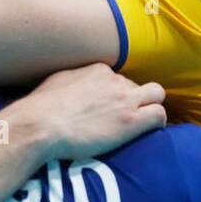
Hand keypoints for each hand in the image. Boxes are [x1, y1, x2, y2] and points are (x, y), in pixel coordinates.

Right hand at [6, 63, 165, 160]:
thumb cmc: (41, 107)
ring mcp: (125, 100)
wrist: (41, 124)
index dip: (114, 94)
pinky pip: (159, 114)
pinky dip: (157, 122)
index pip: (117, 78)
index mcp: (97, 70)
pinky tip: (149, 131)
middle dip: (134, 99)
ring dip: (150, 106)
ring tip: (140, 123)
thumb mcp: (56, 81)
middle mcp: (114, 81)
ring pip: (156, 94)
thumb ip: (73, 79)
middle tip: (122, 117)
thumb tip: (72, 86)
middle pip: (137, 86)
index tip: (107, 108)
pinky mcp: (131, 121)